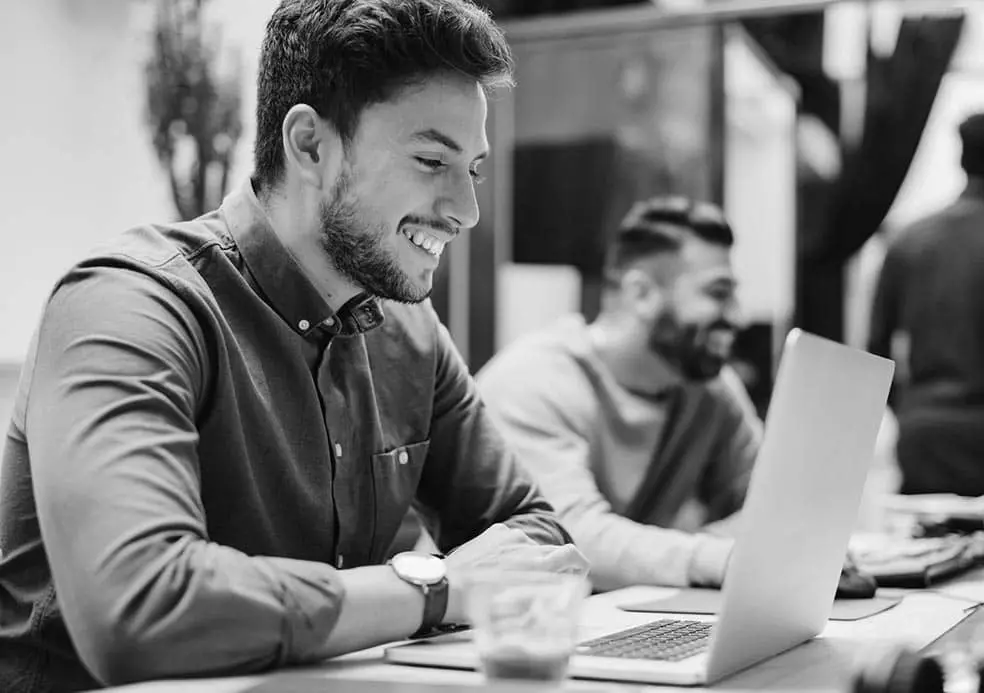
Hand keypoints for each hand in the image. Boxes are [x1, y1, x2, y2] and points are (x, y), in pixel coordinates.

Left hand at [441, 523, 588, 622]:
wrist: (445, 586)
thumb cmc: (479, 604)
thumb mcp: (517, 610)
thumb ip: (541, 600)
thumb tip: (553, 600)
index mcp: (536, 565)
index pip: (572, 554)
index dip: (581, 564)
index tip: (580, 572)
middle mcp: (526, 545)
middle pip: (553, 551)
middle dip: (553, 567)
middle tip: (543, 583)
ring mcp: (510, 534)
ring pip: (532, 547)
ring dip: (529, 560)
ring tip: (510, 577)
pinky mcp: (496, 530)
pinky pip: (514, 540)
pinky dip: (512, 551)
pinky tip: (497, 566)